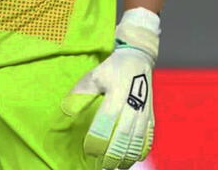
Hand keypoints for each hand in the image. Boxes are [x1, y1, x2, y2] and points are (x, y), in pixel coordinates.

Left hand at [62, 16, 158, 168]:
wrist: (138, 59)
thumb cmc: (113, 68)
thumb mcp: (94, 75)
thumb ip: (81, 93)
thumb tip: (66, 109)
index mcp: (118, 93)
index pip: (107, 121)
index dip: (98, 138)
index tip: (89, 149)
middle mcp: (133, 104)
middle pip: (123, 136)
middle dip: (112, 154)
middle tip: (101, 165)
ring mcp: (145, 112)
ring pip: (137, 141)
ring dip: (126, 157)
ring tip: (114, 166)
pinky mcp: (151, 116)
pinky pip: (148, 139)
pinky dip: (140, 152)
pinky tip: (130, 159)